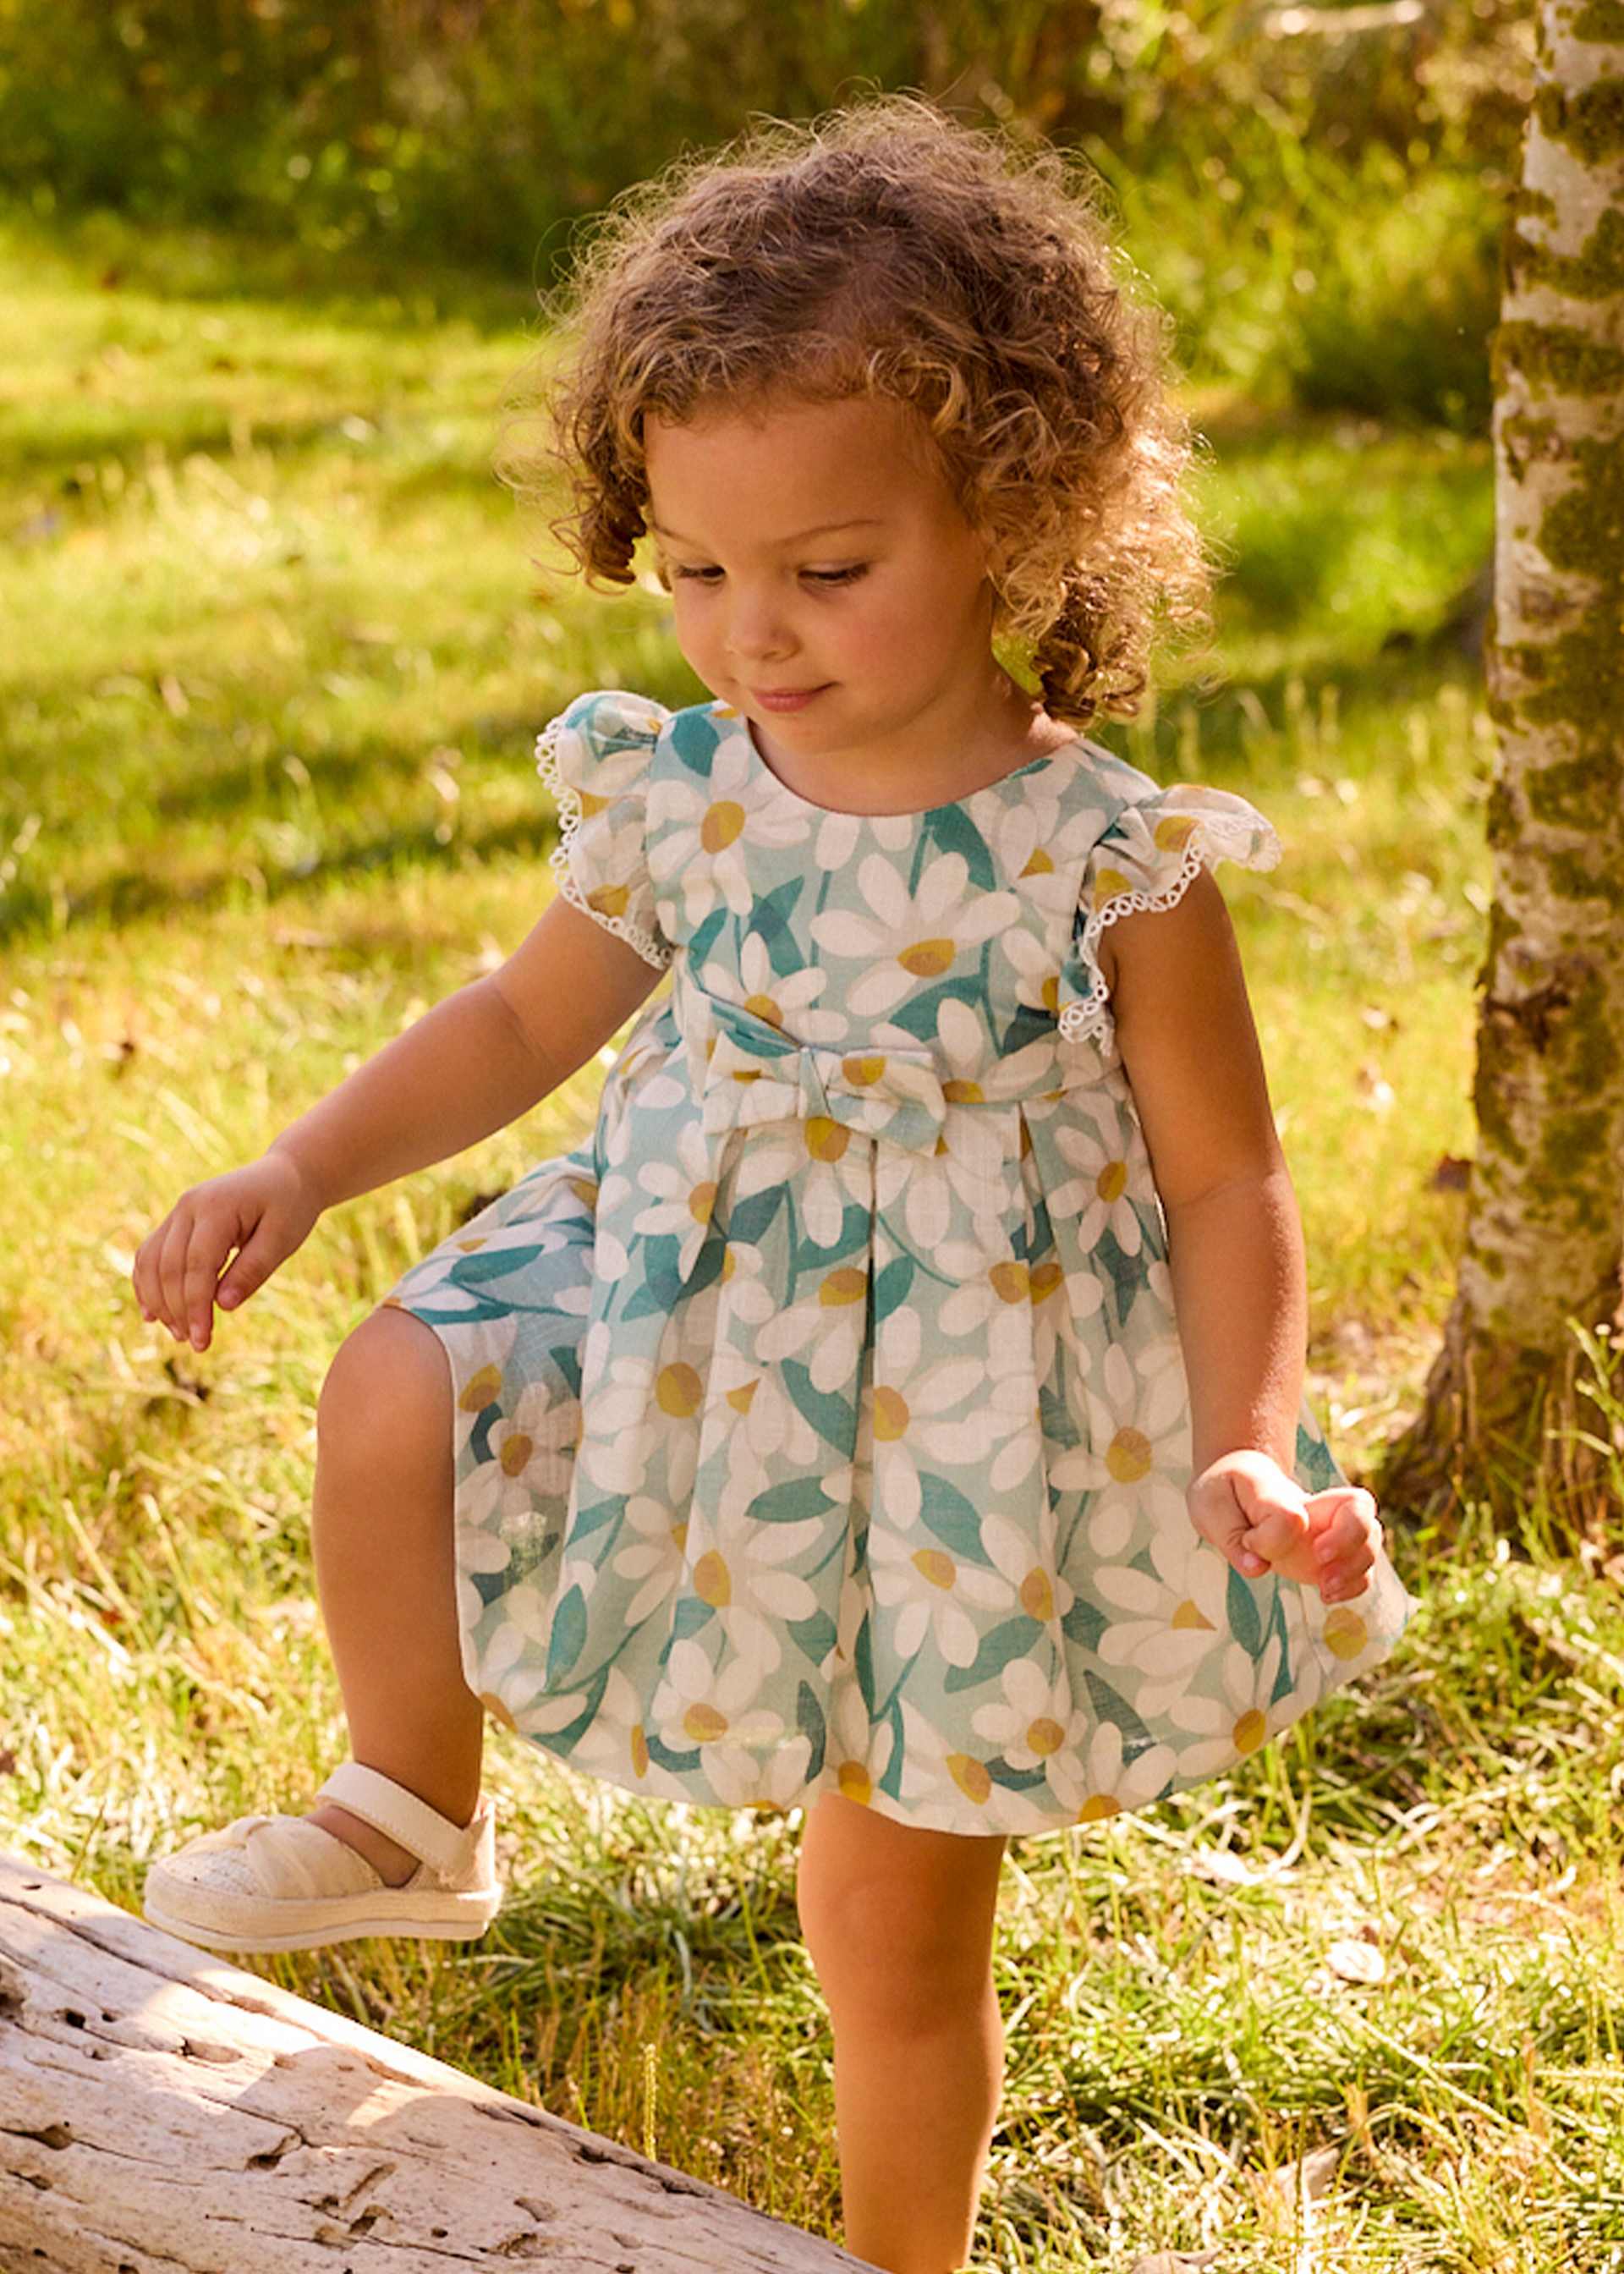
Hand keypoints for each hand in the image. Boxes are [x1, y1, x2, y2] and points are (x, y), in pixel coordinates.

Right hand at [132, 1150, 323, 1351]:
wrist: (285, 1175)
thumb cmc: (289, 1207)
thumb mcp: (283, 1239)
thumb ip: (253, 1270)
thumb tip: (221, 1306)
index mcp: (216, 1207)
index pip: (196, 1265)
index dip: (195, 1307)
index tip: (203, 1341)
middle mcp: (188, 1206)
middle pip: (169, 1267)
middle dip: (178, 1311)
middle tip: (196, 1344)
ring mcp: (178, 1212)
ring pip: (151, 1262)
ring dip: (159, 1302)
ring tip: (179, 1334)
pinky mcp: (175, 1221)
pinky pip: (150, 1254)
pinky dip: (147, 1284)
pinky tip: (153, 1315)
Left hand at [1187, 1449, 1382, 1603]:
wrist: (1238, 1486)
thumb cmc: (1225, 1493)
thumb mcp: (1211, 1507)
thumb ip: (1231, 1537)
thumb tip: (1257, 1567)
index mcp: (1277, 1492)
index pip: (1290, 1513)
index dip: (1270, 1535)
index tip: (1247, 1541)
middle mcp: (1313, 1507)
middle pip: (1361, 1507)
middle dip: (1349, 1539)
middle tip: (1320, 1560)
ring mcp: (1327, 1530)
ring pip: (1371, 1538)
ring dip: (1356, 1568)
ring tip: (1325, 1589)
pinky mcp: (1332, 1556)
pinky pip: (1363, 1568)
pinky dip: (1356, 1586)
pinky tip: (1328, 1596)